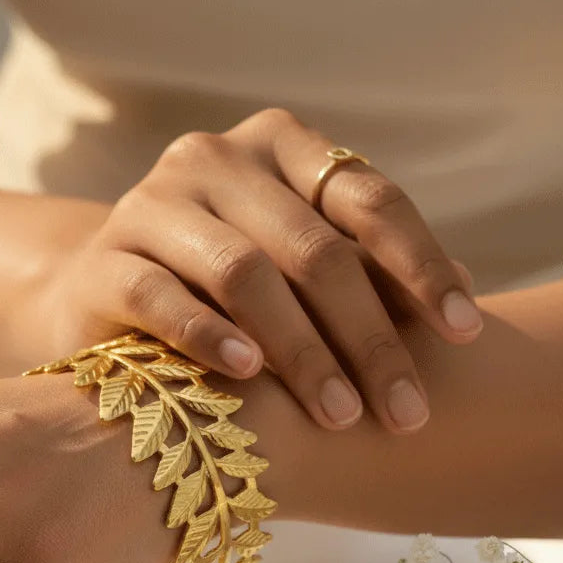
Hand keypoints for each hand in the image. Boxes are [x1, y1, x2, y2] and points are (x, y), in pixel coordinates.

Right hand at [22, 108, 480, 433]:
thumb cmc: (217, 289)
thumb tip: (465, 300)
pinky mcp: (103, 263)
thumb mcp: (291, 266)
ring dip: (301, 350)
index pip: (367, 198)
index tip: (465, 333)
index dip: (422, 265)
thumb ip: (360, 272)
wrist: (96, 297)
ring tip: (340, 414)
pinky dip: (209, 334)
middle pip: (312, 247)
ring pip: (242, 272)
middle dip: (369, 336)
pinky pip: (161, 297)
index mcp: (276, 148)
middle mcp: (214, 160)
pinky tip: (248, 374)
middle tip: (406, 411)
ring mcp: (151, 205)